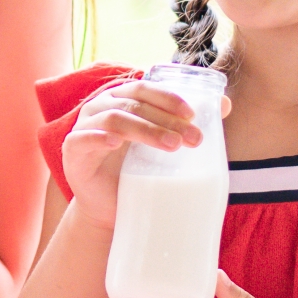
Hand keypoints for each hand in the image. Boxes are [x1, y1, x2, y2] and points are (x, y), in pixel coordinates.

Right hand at [60, 79, 216, 230]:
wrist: (111, 209)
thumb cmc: (137, 172)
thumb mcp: (164, 146)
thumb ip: (187, 123)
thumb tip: (225, 104)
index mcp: (123, 100)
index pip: (145, 89)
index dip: (168, 97)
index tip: (193, 115)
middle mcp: (102, 107)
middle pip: (134, 104)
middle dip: (166, 119)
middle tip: (192, 139)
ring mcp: (85, 127)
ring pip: (115, 117)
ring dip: (145, 129)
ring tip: (171, 146)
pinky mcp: (73, 150)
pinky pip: (83, 138)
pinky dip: (100, 137)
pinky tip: (116, 143)